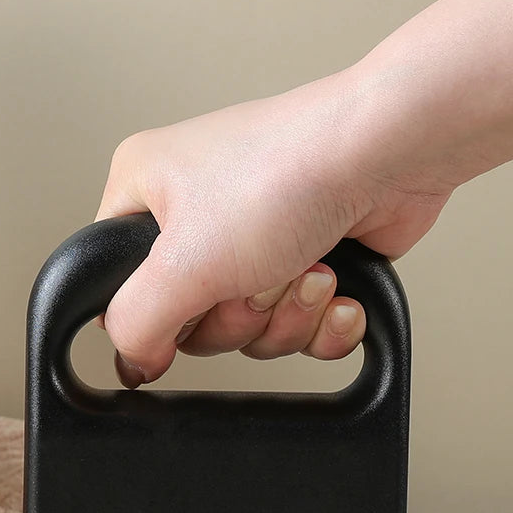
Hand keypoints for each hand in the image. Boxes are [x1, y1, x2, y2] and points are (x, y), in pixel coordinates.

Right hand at [97, 69, 449, 384]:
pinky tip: (339, 291)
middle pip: (193, 319)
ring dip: (288, 314)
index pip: (120, 284)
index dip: (157, 313)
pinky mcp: (308, 252)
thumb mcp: (184, 263)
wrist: (391, 151)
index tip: (191, 310)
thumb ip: (137, 323)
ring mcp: (255, 232)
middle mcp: (196, 210)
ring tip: (309, 270)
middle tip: (256, 279)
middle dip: (240, 314)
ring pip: (251, 326)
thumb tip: (132, 362)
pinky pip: (300, 322)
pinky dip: (324, 320)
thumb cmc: (287, 171)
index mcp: (145, 191)